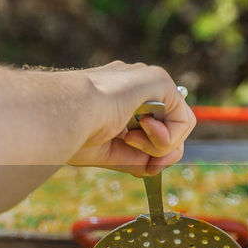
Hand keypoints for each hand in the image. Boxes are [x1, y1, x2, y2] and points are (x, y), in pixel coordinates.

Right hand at [69, 61, 195, 174]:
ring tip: (129, 140)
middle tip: (139, 159)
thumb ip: (133, 157)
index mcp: (115, 99)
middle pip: (166, 128)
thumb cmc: (70, 132)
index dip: (149, 154)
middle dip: (157, 153)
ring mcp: (146, 81)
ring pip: (177, 125)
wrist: (63, 113)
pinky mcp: (159, 80)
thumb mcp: (105, 151)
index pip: (147, 129)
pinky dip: (167, 139)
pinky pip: (183, 119)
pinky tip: (139, 134)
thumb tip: (157, 166)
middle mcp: (133, 87)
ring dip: (158, 147)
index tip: (139, 167)